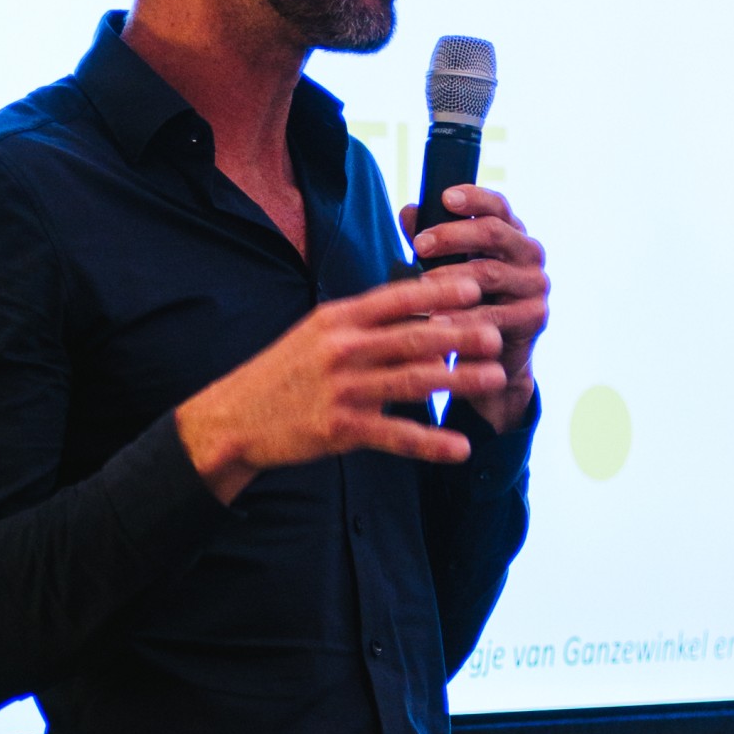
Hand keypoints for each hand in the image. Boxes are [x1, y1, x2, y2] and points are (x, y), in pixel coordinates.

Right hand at [175, 268, 505, 503]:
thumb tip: (424, 317)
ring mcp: (342, 390)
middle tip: (498, 333)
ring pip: (412, 382)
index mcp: (339, 319)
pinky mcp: (340, 429)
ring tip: (495, 377)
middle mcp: (342, 349)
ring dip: (458, 380)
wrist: (235, 418)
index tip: (476, 286)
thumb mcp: (318, 334)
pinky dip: (431, 442)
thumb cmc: (284, 373)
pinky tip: (461, 447)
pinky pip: (396, 435)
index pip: (397, 298)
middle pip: (412, 338)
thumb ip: (367, 324)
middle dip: (460, 335)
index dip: (439, 292)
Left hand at [401, 184, 548, 433]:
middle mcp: (530, 253)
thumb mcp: (450, 266)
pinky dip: (462, 317)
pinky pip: (494, 315)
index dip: (474, 198)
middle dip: (453, 236)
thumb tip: (409, 212)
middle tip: (420, 245)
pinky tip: (436, 319)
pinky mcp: (535, 317)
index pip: (498, 206)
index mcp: (512, 232)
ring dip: (451, 277)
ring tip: (420, 285)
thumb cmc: (469, 299)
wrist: (494, 352)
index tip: (445, 197)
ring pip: (490, 273)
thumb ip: (433, 240)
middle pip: (494, 234)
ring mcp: (536, 284)